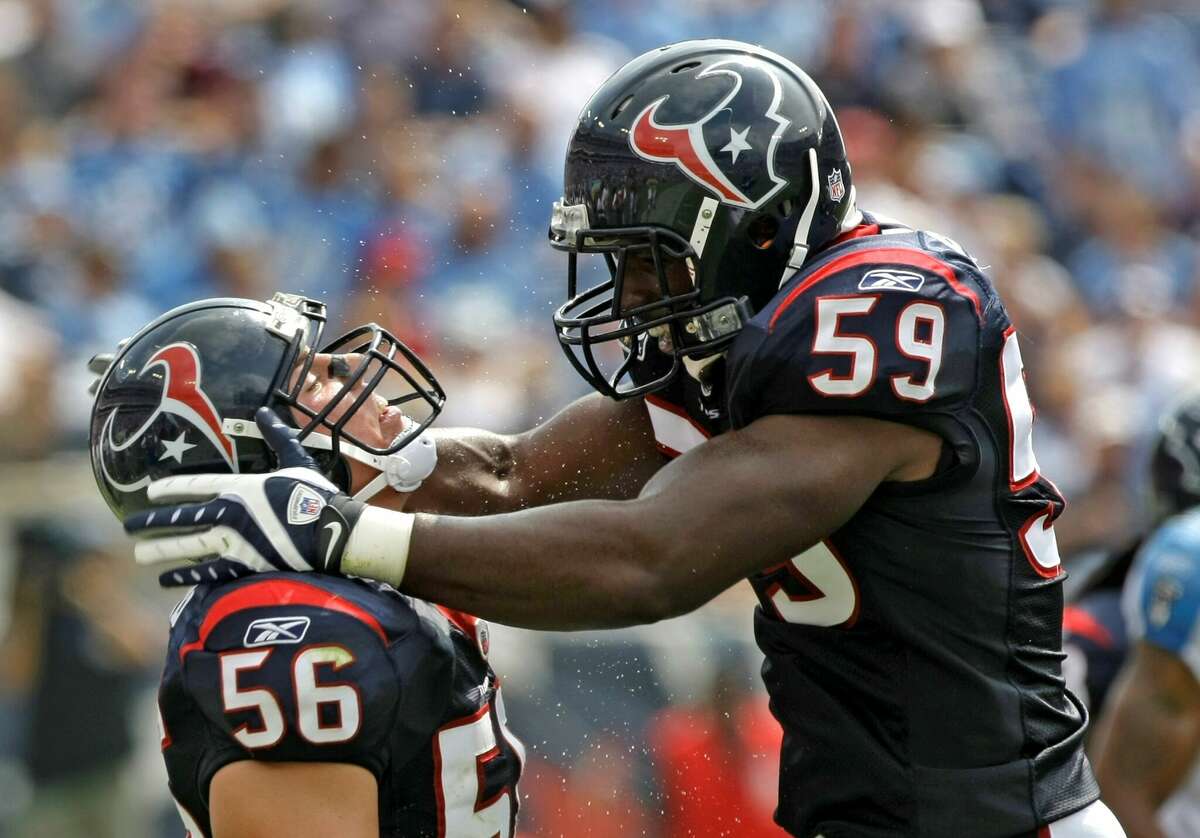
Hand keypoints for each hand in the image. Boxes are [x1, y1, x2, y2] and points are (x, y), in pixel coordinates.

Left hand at [124, 407, 363, 586]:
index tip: (149, 492)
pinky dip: (187, 577)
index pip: (194, 486)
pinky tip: (168, 580)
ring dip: (161, 550)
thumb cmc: (317, 495)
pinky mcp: (244, 565)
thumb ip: (277, 436)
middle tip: (128, 527)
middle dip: (152, 522)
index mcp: (239, 487)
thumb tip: (264, 411)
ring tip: (139, 555)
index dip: (169, 488)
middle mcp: (229, 514)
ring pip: (188, 546)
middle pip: (181, 518)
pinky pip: (208, 573)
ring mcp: (234, 541)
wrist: (333, 532)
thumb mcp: (297, 460)